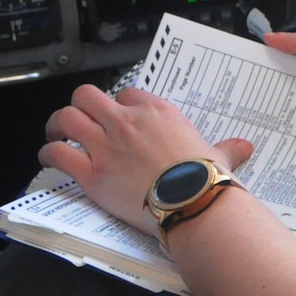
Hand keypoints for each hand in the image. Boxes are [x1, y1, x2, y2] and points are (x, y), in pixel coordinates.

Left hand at [39, 85, 254, 234]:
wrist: (192, 202)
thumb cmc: (205, 178)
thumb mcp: (219, 155)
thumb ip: (226, 147)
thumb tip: (245, 147)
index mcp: (157, 111)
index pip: (126, 92)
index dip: (119, 104)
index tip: (118, 117)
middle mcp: (126, 121)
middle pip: (87, 95)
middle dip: (80, 105)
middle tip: (79, 118)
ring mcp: (106, 145)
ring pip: (67, 118)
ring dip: (57, 125)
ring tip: (56, 133)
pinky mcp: (92, 172)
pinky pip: (58, 153)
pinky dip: (50, 153)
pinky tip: (50, 157)